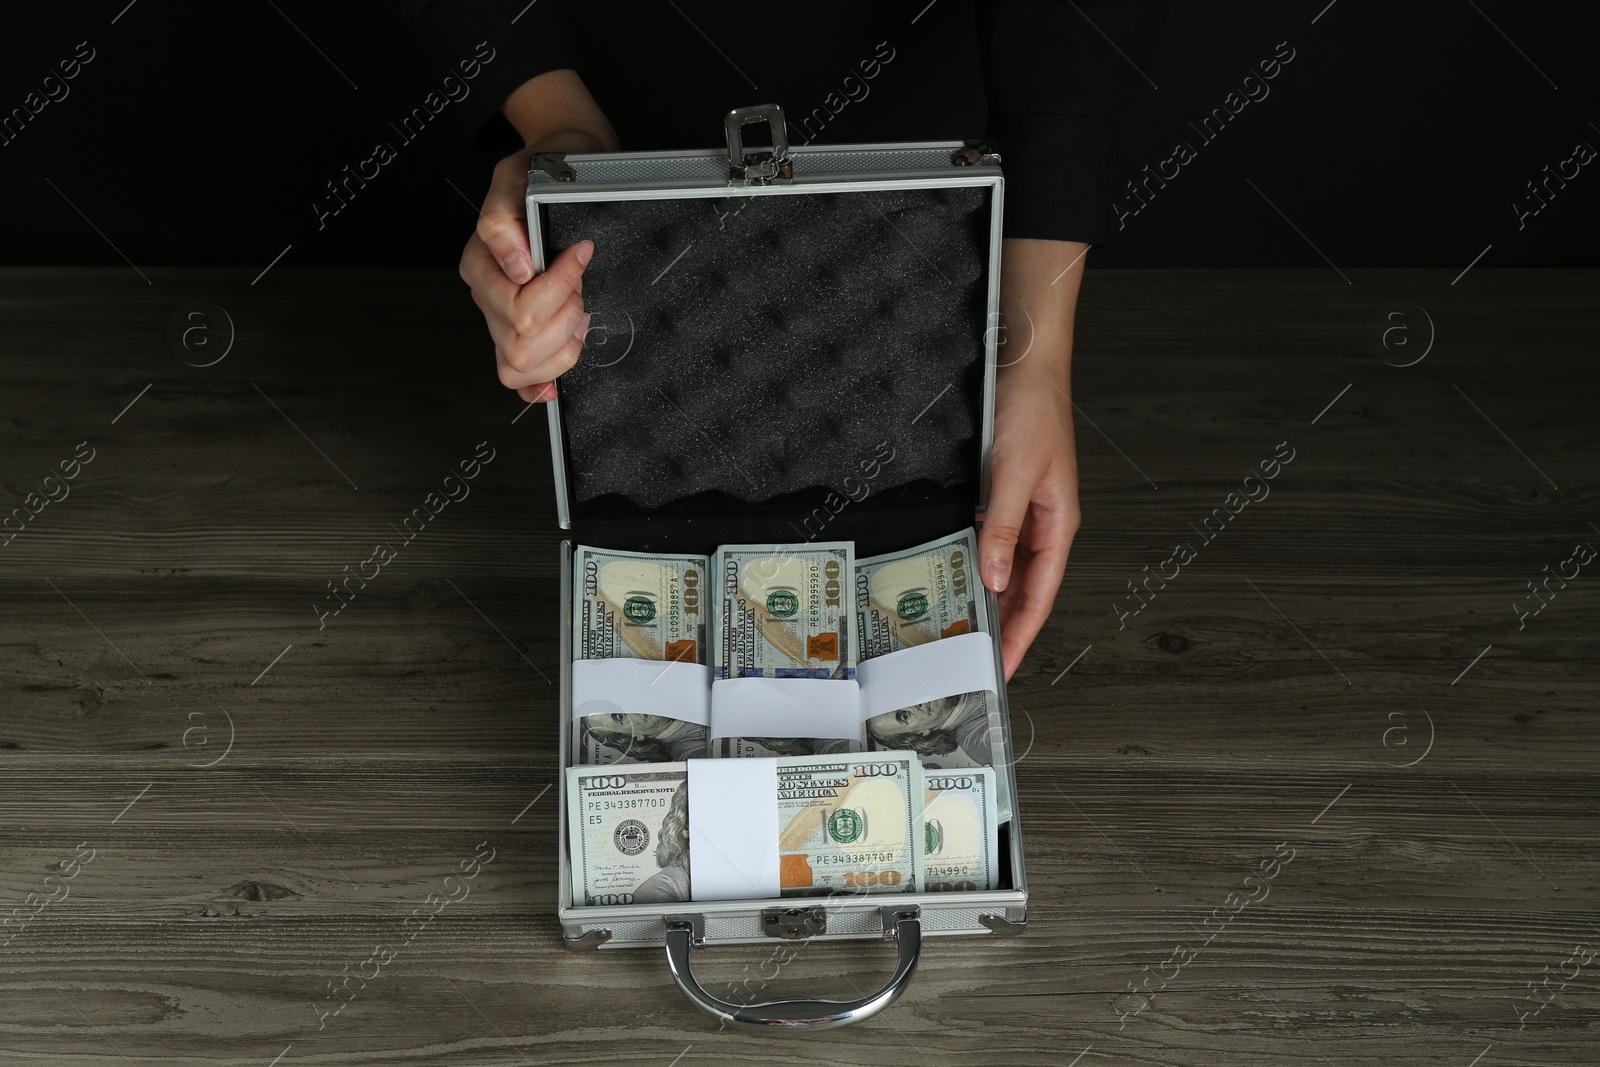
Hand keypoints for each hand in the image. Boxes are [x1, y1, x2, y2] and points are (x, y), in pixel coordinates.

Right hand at [458, 144, 593, 402]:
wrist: (566, 169)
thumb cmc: (545, 173)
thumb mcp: (519, 177)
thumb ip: (504, 220)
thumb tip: (516, 266)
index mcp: (481, 262)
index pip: (519, 305)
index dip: (559, 288)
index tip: (578, 256)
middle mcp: (488, 294)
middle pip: (521, 343)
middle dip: (564, 318)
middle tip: (579, 287)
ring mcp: (502, 318)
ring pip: (523, 366)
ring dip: (562, 345)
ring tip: (578, 312)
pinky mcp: (522, 333)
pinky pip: (519, 380)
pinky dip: (539, 385)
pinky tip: (555, 383)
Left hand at [977, 237, 1086, 679]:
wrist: (1027, 361)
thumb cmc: (1034, 409)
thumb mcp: (1015, 473)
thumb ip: (1004, 528)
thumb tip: (994, 578)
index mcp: (1058, 525)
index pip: (1040, 596)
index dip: (1021, 635)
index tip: (1003, 668)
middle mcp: (1045, 523)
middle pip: (1025, 589)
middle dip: (1004, 625)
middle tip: (972, 659)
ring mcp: (1026, 510)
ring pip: (1008, 568)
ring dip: (990, 597)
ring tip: (962, 627)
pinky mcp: (1006, 493)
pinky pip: (995, 540)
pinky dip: (980, 562)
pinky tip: (959, 575)